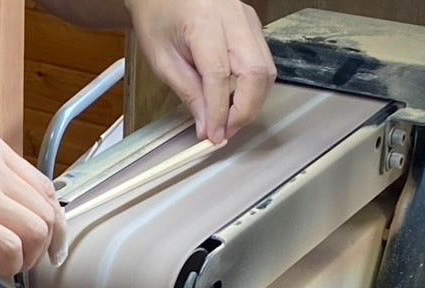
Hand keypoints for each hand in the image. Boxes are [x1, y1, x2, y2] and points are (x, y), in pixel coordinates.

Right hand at [0, 129, 66, 275]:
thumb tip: (18, 219)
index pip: (45, 187)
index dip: (52, 222)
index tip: (45, 245)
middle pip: (47, 211)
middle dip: (44, 246)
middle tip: (25, 263)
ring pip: (36, 230)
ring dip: (27, 258)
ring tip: (3, 264)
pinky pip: (10, 248)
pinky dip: (9, 266)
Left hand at [125, 0, 275, 142]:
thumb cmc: (158, 15)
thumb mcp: (162, 59)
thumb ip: (188, 92)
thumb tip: (206, 125)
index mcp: (204, 21)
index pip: (220, 76)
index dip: (220, 112)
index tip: (213, 136)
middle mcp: (234, 17)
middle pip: (256, 73)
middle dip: (244, 112)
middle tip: (225, 132)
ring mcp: (248, 20)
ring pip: (266, 71)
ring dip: (251, 104)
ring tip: (229, 121)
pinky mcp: (252, 27)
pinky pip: (263, 64)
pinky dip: (253, 90)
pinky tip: (235, 102)